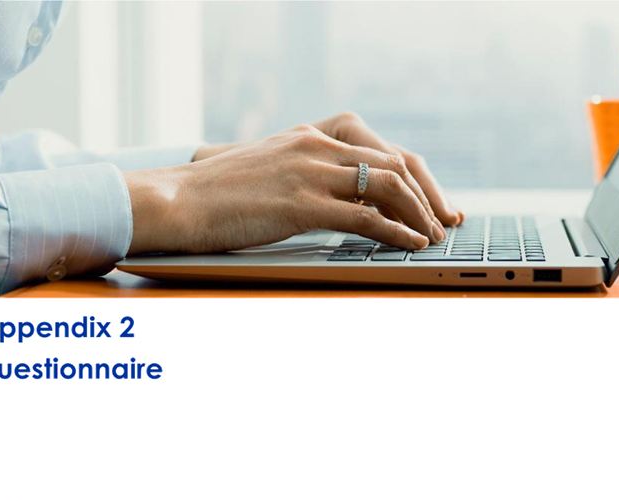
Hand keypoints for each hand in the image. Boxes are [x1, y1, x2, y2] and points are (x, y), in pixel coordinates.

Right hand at [191, 112, 464, 225]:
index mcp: (309, 136)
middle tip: (443, 221)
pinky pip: (365, 217)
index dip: (413, 176)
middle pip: (393, 163)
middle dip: (426, 195)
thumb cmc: (216, 194)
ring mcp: (309, 173)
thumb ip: (305, 174)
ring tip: (432, 236)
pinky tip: (410, 245)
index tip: (430, 200)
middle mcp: (315, 147)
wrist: (174, 200)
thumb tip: (340, 199)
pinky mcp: (301, 204)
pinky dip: (396, 232)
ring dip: (418, 213)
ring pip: (386, 186)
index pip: (379, 150)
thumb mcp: (268, 170)